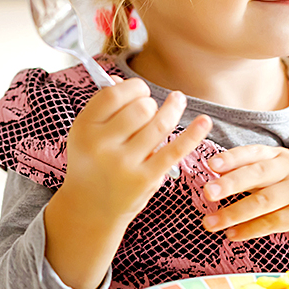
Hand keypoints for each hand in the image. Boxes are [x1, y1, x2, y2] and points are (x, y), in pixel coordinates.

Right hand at [46, 76, 210, 288]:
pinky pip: (174, 150)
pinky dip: (193, 134)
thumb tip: (119, 78)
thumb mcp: (86, 135)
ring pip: (159, 124)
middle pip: (140, 108)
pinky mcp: (145, 179)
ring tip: (178, 100)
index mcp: (84, 128)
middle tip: (150, 110)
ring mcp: (124, 164)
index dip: (133, 87)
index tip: (140, 91)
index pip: (113, 95)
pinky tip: (204, 121)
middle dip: (150, 103)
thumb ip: (102, 108)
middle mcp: (101, 146)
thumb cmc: (91, 164)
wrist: (90, 209)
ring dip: (173, 109)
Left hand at [201, 145, 288, 249]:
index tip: (211, 164)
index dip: (232, 158)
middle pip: (257, 175)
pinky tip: (232, 235)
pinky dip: (249, 230)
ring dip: (233, 214)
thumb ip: (253, 174)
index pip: (254, 153)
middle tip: (207, 192)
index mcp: (281, 156)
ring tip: (209, 223)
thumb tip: (215, 177)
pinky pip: (271, 223)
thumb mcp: (282, 174)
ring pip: (261, 202)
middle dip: (230, 184)